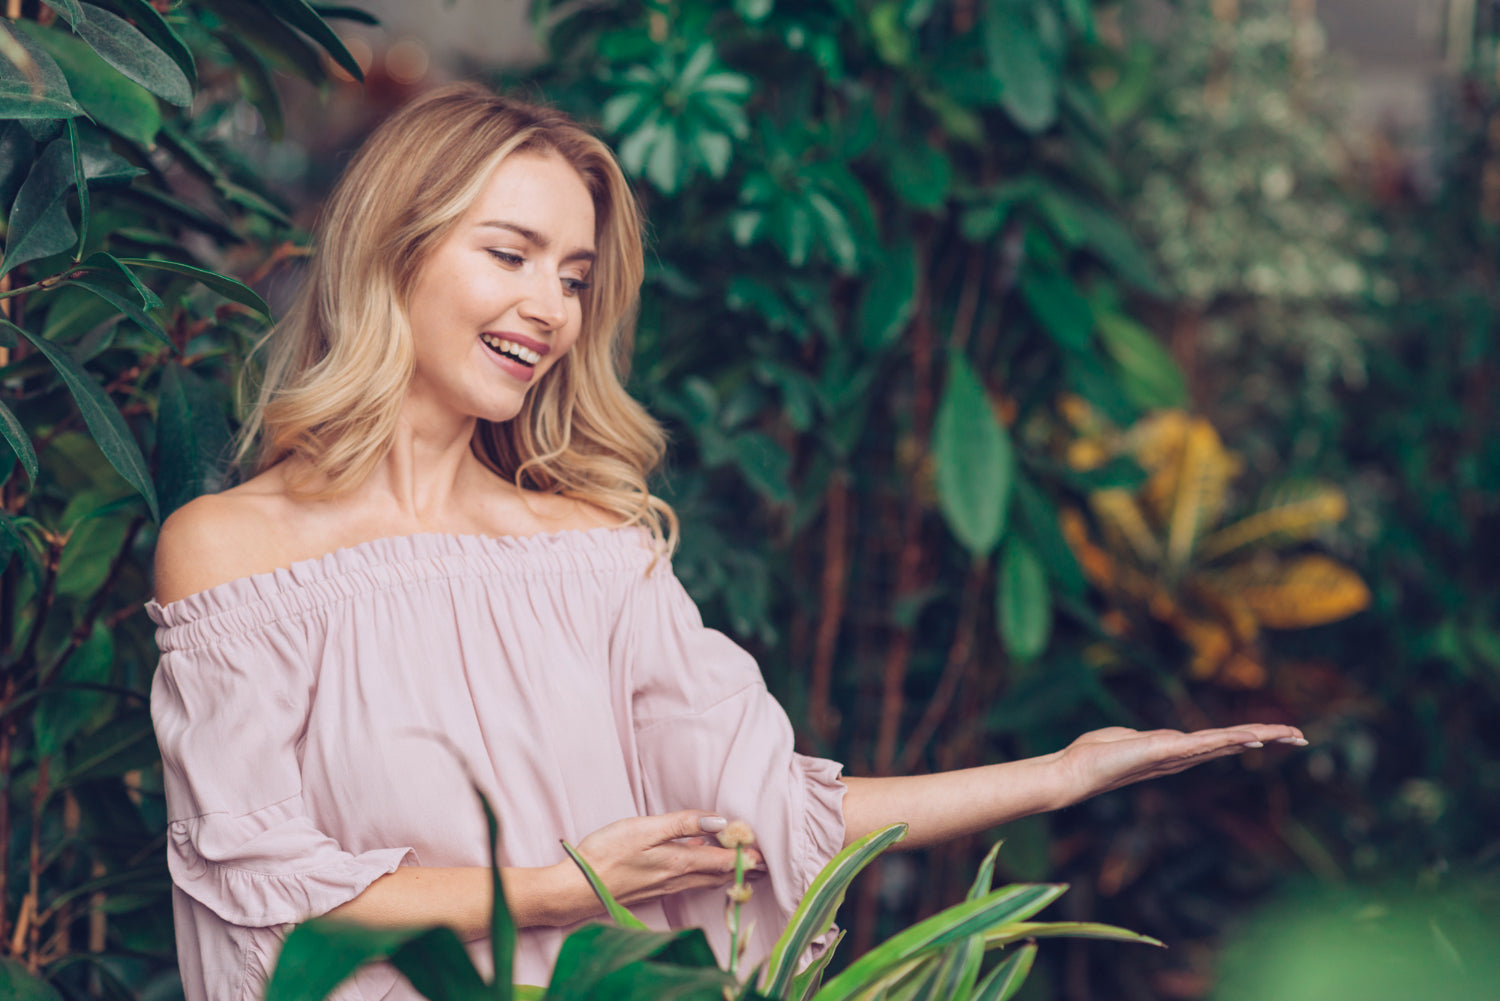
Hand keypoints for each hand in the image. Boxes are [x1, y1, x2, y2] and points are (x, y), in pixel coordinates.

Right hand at [570, 810, 764, 910]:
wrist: (575, 888)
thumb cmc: (605, 854)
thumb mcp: (643, 828)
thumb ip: (682, 823)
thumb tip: (718, 822)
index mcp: (678, 863)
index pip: (723, 862)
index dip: (745, 855)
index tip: (764, 849)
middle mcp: (676, 880)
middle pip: (718, 875)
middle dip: (741, 868)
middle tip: (762, 860)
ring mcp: (664, 888)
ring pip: (704, 880)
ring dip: (724, 872)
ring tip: (742, 864)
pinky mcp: (653, 890)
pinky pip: (688, 882)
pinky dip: (703, 873)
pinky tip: (699, 862)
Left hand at [1056, 724, 1306, 805]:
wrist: (1075, 772)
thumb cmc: (1094, 756)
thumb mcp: (1128, 739)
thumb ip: (1148, 738)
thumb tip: (1160, 739)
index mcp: (1176, 751)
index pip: (1221, 742)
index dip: (1250, 738)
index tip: (1279, 735)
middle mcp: (1182, 756)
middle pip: (1234, 744)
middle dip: (1269, 738)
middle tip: (1302, 736)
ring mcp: (1176, 755)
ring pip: (1226, 742)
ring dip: (1260, 737)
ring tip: (1291, 733)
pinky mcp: (1164, 750)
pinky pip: (1204, 742)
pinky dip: (1231, 739)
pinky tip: (1254, 737)